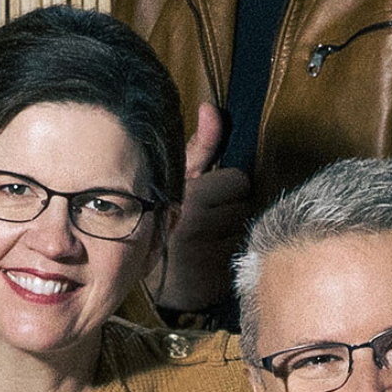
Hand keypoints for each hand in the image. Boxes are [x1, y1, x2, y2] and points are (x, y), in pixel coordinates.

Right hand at [154, 104, 253, 312]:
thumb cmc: (166, 220)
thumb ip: (201, 145)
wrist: (143, 277)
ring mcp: (209, 257)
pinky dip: (235, 262)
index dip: (226, 188)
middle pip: (247, 206)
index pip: (240, 181)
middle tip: (208, 222)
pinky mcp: (218, 283)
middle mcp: (199, 225)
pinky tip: (213, 263)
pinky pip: (246, 260)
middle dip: (233, 212)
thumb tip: (212, 108)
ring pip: (248, 233)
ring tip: (210, 242)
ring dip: (235, 237)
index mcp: (191, 195)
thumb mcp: (178, 179)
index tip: (207, 198)